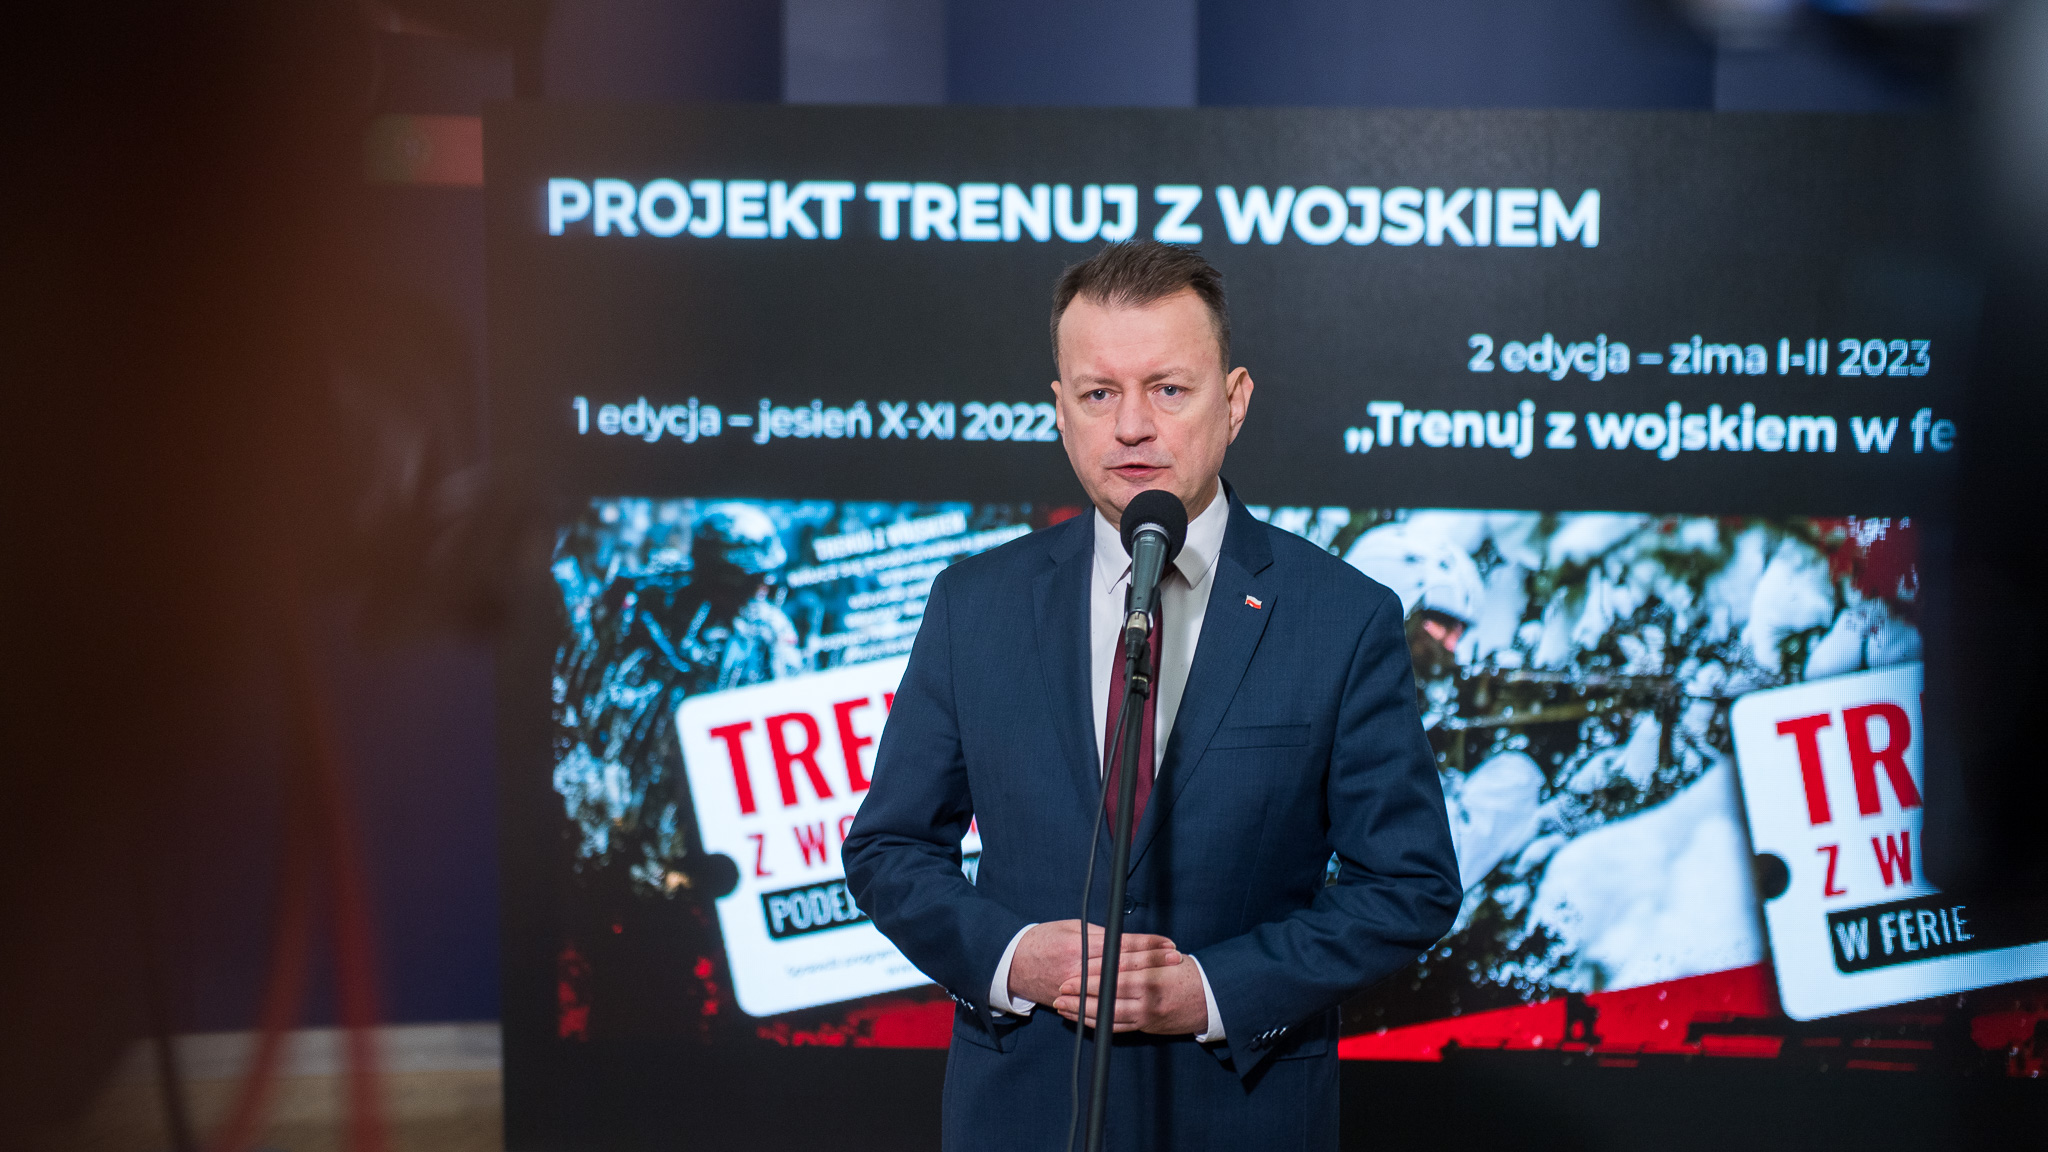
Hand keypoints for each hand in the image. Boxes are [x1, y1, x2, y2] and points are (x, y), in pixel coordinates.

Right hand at [1006, 920, 1177, 1009]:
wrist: (1013, 964)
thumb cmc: (1043, 940)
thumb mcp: (1070, 928)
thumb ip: (1098, 935)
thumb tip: (1124, 937)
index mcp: (1080, 946)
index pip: (1122, 945)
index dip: (1147, 945)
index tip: (1167, 943)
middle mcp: (1079, 968)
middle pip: (1124, 967)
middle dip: (1152, 963)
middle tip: (1175, 958)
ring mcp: (1076, 988)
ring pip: (1115, 988)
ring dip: (1142, 983)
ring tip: (1164, 978)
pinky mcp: (1072, 1002)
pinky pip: (1099, 1005)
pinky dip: (1120, 1002)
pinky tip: (1137, 1000)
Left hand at [1054, 947, 1209, 1035]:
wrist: (1212, 1000)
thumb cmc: (1189, 974)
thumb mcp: (1166, 958)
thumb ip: (1139, 956)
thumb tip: (1109, 950)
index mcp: (1153, 978)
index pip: (1114, 976)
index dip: (1090, 977)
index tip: (1072, 975)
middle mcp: (1149, 1000)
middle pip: (1107, 997)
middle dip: (1080, 996)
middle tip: (1060, 991)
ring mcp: (1147, 1017)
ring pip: (1108, 1016)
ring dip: (1082, 1012)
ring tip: (1063, 1007)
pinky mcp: (1147, 1028)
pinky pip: (1117, 1028)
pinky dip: (1097, 1023)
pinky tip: (1082, 1019)